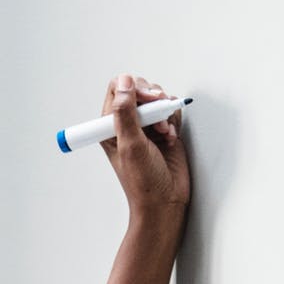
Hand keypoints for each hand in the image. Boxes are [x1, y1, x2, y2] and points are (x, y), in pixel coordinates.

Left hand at [99, 72, 190, 218]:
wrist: (165, 201)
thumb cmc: (143, 182)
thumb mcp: (130, 145)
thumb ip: (125, 112)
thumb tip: (125, 82)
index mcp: (110, 126)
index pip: (118, 89)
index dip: (134, 89)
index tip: (146, 101)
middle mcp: (127, 124)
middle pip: (139, 89)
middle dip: (152, 99)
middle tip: (157, 119)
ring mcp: (146, 126)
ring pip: (157, 98)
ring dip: (164, 112)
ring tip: (163, 132)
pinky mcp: (163, 130)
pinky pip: (170, 111)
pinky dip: (173, 120)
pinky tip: (170, 136)